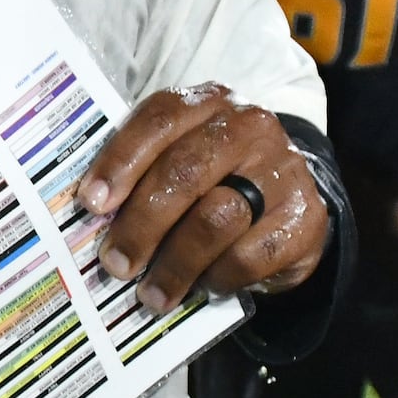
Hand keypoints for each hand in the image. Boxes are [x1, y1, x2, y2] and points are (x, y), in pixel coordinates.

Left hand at [75, 88, 330, 309]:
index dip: (121, 162)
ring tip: (152, 293)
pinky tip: (203, 285)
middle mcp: (249, 127)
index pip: (159, 120)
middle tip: (116, 263)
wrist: (287, 201)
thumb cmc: (215, 180)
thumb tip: (93, 217)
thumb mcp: (180, 160)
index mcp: (208, 103)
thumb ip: (141, 175)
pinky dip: (218, 277)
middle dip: (142, 223)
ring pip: (216, 218)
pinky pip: (249, 255)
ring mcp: (282, 169)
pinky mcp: (306, 216)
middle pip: (185, 171)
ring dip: (175, 264)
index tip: (92, 203)